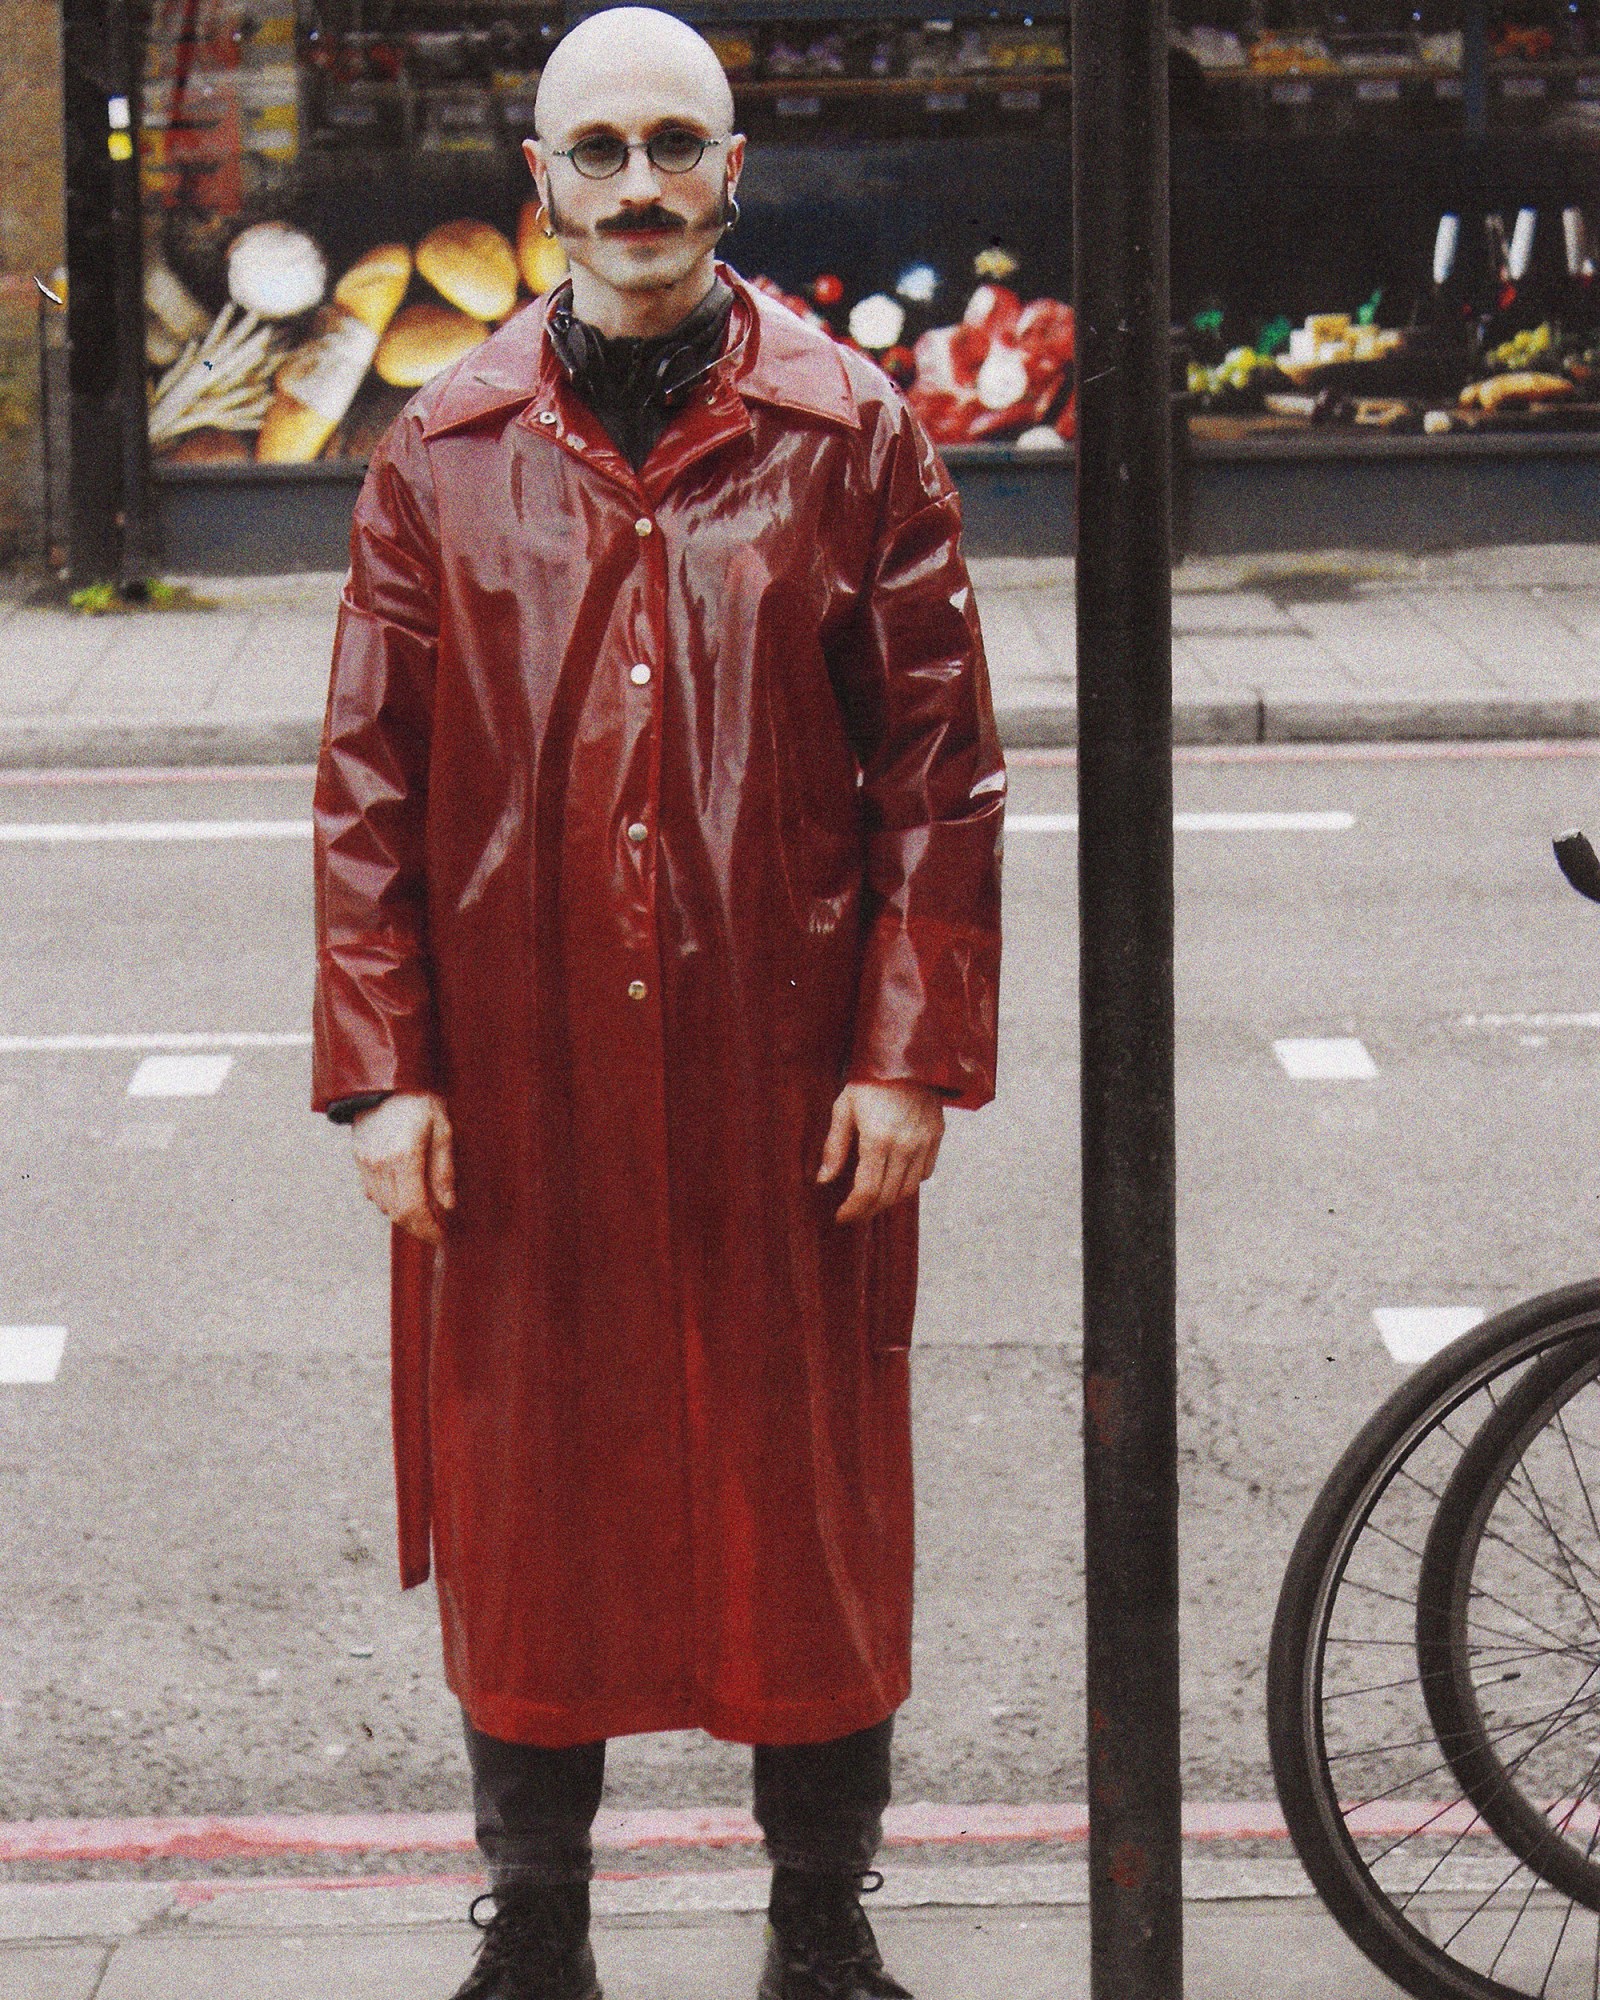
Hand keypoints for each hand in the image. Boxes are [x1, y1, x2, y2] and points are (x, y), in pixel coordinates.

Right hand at [351, 1092, 454, 1244]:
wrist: (385, 1079)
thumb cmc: (420, 1100)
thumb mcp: (442, 1129)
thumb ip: (444, 1170)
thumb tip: (447, 1205)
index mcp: (405, 1157)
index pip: (413, 1209)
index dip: (427, 1228)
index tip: (440, 1236)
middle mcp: (381, 1164)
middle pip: (397, 1213)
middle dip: (417, 1227)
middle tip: (434, 1230)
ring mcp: (366, 1163)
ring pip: (384, 1205)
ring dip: (403, 1215)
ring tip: (424, 1211)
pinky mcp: (359, 1158)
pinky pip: (372, 1192)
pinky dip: (389, 1201)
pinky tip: (404, 1193)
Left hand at [818, 1081, 944, 1224]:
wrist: (908, 1056)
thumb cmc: (869, 1080)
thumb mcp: (844, 1108)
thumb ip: (835, 1146)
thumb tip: (824, 1179)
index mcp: (878, 1139)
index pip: (867, 1191)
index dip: (853, 1210)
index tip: (841, 1216)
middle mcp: (905, 1145)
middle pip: (888, 1196)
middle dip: (868, 1210)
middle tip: (853, 1213)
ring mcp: (924, 1142)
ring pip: (908, 1189)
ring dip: (888, 1201)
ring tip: (871, 1200)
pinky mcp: (936, 1136)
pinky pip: (925, 1173)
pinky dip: (908, 1183)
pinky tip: (893, 1178)